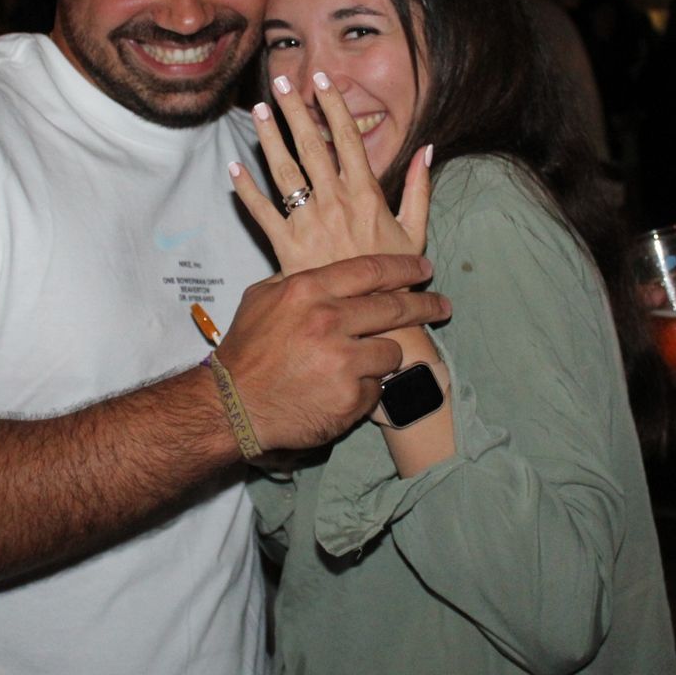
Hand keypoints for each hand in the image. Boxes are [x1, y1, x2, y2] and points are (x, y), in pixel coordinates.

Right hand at [217, 254, 449, 451]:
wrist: (233, 407)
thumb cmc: (245, 353)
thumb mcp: (261, 299)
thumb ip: (297, 281)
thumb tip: (327, 268)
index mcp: (308, 290)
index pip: (371, 270)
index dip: (404, 267)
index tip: (424, 268)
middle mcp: (329, 320)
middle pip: (395, 307)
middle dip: (425, 304)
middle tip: (442, 306)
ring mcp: (343, 360)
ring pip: (391, 351)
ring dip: (382, 357)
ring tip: (358, 366)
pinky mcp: (351, 397)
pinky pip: (376, 388)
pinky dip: (364, 390)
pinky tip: (339, 391)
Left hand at [231, 71, 429, 274]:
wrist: (373, 316)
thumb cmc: (394, 273)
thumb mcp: (415, 230)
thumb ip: (419, 187)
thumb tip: (427, 148)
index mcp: (365, 194)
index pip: (346, 138)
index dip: (333, 105)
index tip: (322, 80)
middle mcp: (334, 201)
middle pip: (310, 145)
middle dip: (294, 111)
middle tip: (280, 82)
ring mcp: (308, 222)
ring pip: (284, 172)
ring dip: (269, 138)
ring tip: (257, 110)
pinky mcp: (287, 246)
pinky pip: (262, 213)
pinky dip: (246, 191)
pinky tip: (234, 168)